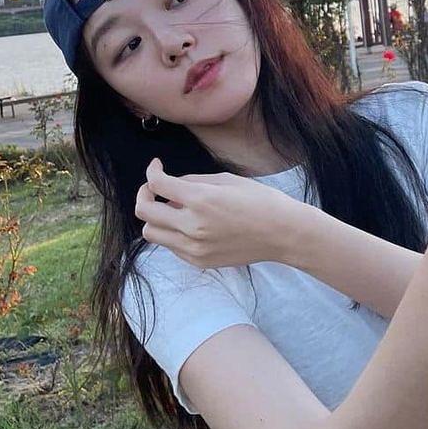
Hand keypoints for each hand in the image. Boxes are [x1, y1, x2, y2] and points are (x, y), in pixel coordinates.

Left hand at [134, 159, 305, 268]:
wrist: (282, 233)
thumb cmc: (260, 200)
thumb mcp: (228, 180)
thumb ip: (194, 182)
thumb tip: (172, 185)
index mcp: (201, 199)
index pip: (158, 185)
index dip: (152, 172)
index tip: (156, 166)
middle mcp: (192, 226)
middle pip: (145, 212)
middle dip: (145, 194)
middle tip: (154, 188)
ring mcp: (194, 247)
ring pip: (151, 234)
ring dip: (156, 218)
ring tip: (173, 209)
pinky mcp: (198, 261)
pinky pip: (171, 246)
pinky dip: (172, 233)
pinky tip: (190, 224)